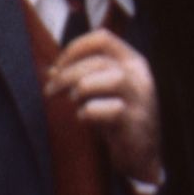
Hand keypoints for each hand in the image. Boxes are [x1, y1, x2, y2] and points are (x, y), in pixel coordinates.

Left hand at [45, 30, 159, 184]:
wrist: (143, 155)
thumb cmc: (118, 120)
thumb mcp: (104, 93)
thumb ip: (83, 78)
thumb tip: (51, 71)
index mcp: (132, 61)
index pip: (103, 39)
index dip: (75, 49)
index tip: (56, 67)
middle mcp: (139, 75)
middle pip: (99, 60)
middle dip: (67, 74)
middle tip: (50, 91)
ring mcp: (140, 97)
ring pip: (109, 78)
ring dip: (82, 89)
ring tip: (73, 102)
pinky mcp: (134, 121)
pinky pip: (110, 110)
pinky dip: (89, 112)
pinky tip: (84, 118)